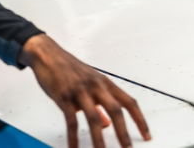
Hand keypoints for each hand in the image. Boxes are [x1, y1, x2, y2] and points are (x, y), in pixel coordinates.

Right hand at [19, 34, 150, 147]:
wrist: (47, 54)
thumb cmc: (69, 68)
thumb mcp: (89, 83)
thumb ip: (99, 104)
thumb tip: (106, 124)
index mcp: (104, 83)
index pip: (129, 102)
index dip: (140, 119)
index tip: (146, 135)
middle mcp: (95, 86)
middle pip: (116, 110)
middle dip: (124, 132)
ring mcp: (79, 90)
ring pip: (93, 117)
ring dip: (99, 139)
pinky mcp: (63, 96)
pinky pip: (71, 120)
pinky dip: (73, 136)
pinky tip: (74, 147)